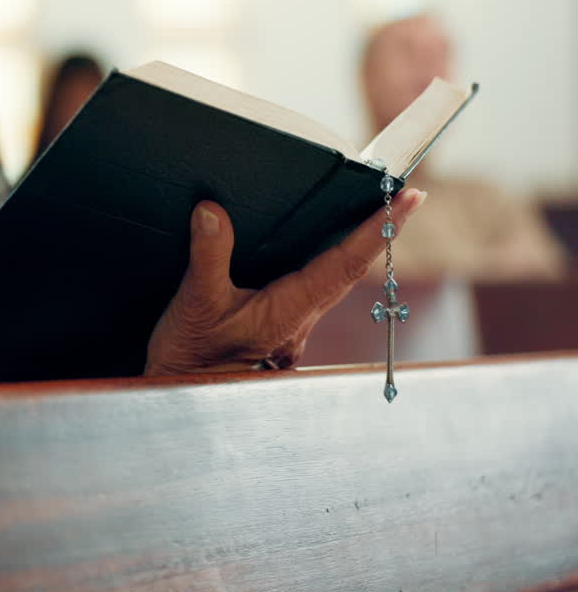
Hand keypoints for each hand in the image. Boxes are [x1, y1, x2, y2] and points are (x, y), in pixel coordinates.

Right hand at [144, 188, 426, 375]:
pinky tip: (318, 250)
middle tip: (406, 196)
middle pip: (353, 269)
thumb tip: (213, 212)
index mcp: (290, 309)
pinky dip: (328, 263)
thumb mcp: (196, 302)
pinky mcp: (279, 328)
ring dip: (357, 247)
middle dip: (381, 230)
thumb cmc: (191, 356)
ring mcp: (293, 326)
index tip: (410, 199)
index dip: (379, 228)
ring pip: (335, 280)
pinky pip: (314, 289)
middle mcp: (301, 318)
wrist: (181, 395)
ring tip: (373, 213)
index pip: (346, 262)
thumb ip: (208, 255)